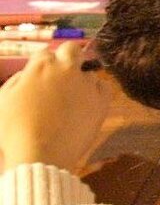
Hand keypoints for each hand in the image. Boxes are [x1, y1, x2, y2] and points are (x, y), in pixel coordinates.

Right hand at [0, 44, 111, 171]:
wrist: (39, 154)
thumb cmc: (14, 130)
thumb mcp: (3, 99)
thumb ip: (17, 81)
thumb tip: (28, 74)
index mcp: (41, 67)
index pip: (44, 53)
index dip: (42, 64)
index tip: (41, 76)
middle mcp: (66, 70)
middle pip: (71, 50)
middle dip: (66, 57)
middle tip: (60, 75)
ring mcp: (86, 84)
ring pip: (88, 71)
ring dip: (80, 79)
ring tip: (70, 99)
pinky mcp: (101, 101)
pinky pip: (104, 87)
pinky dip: (97, 91)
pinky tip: (87, 102)